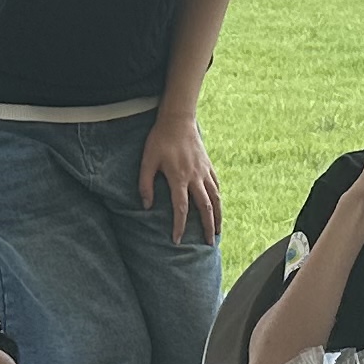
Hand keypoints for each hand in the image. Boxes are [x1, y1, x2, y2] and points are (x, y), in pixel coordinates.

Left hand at [142, 108, 220, 242]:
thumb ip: (145, 184)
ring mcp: (204, 171)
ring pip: (216, 198)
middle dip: (206, 227)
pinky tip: (218, 207)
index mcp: (179, 178)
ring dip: (218, 216)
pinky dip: (218, 199)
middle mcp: (195, 177)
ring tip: (218, 231)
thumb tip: (146, 206)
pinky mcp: (208, 165)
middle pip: (205, 208)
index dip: (179, 226)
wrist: (178, 119)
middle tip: (209, 244)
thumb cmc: (160, 140)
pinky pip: (216, 186)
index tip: (176, 240)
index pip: (181, 208)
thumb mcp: (147, 161)